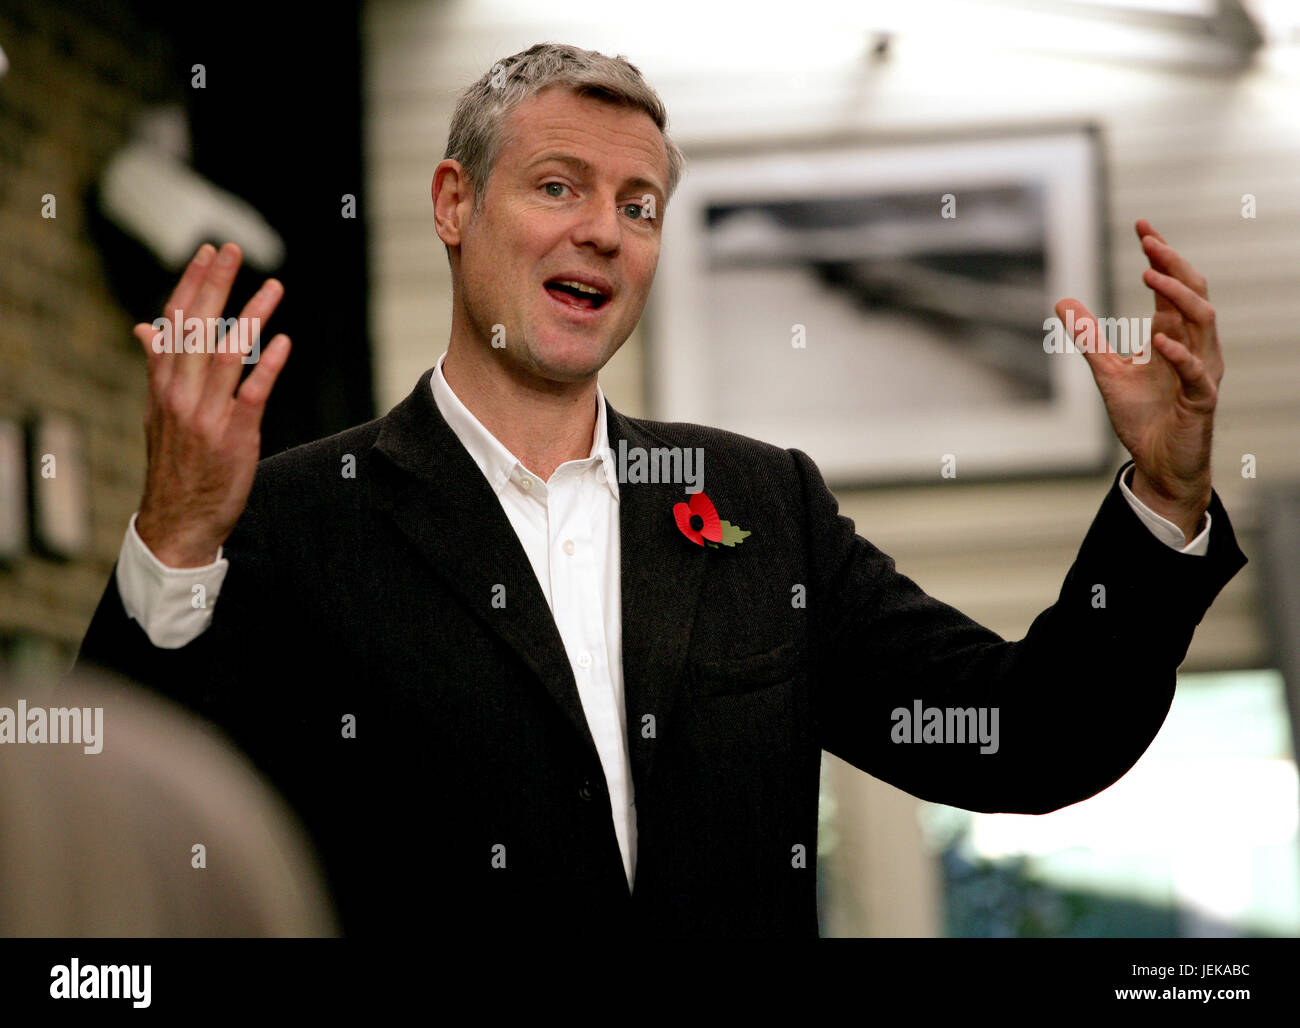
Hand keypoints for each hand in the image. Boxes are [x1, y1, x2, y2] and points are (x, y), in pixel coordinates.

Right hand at [133, 242, 290, 566]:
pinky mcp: (234, 437)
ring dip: (251, 317)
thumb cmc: (175, 463)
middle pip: (197, 328)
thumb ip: (159, 367)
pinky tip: (285, 342)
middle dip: (215, 285)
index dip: (192, 284)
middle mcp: (181, 394)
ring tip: (273, 286)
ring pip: (228, 354)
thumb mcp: (159, 412)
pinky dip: (269, 367)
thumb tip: (146, 329)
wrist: (177, 520)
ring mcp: (207, 415)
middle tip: (232, 248)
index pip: (174, 322)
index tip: (208, 252)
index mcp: (163, 384)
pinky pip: (253, 395)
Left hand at [1055, 218, 1222, 542]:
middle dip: (1173, 263)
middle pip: (1194, 292)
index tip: (1141, 224)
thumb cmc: (1142, 417)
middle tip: (1148, 240)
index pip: (1172, 285)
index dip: (1160, 254)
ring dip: (1178, 296)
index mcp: (1173, 335)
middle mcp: (1193, 346)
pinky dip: (1179, 354)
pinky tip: (1157, 340)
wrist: (1158, 464)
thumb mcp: (1106, 371)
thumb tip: (1062, 301)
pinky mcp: (1201, 399)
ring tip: (1150, 275)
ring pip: (1204, 321)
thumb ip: (1089, 337)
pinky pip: (1196, 371)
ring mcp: (1201, 370)